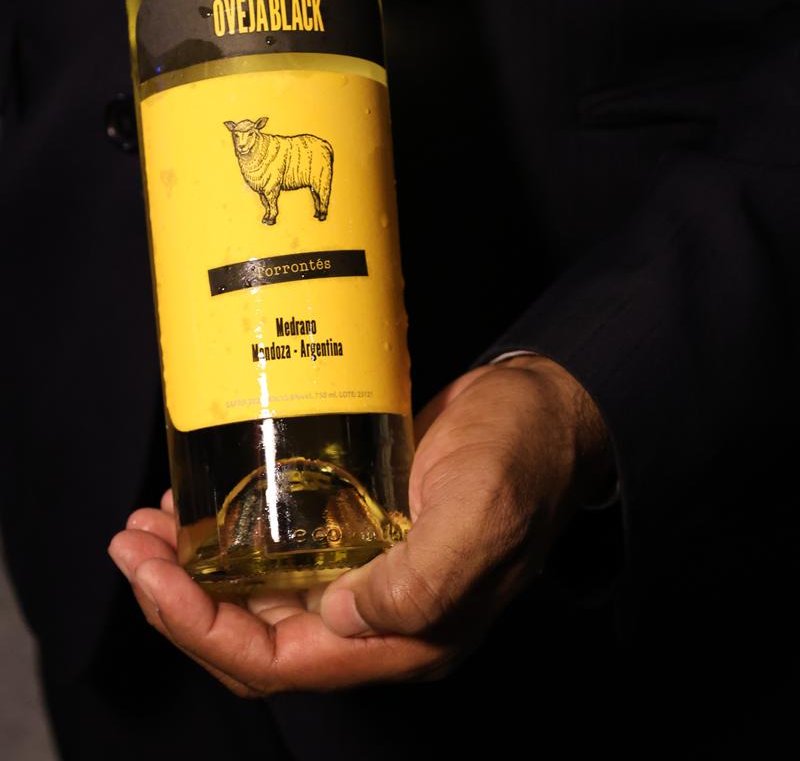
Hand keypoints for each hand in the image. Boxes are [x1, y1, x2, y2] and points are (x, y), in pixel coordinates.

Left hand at [108, 357, 613, 693]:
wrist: (543, 408)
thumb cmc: (521, 455)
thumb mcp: (480, 511)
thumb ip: (421, 578)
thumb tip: (342, 615)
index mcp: (404, 633)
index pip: (279, 661)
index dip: (204, 630)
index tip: (153, 576)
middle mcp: (375, 615)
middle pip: (252, 636)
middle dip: (179, 600)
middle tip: (132, 544)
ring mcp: (364, 572)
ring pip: (257, 595)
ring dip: (194, 570)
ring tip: (148, 528)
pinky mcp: (358, 528)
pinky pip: (277, 551)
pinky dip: (229, 536)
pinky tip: (202, 505)